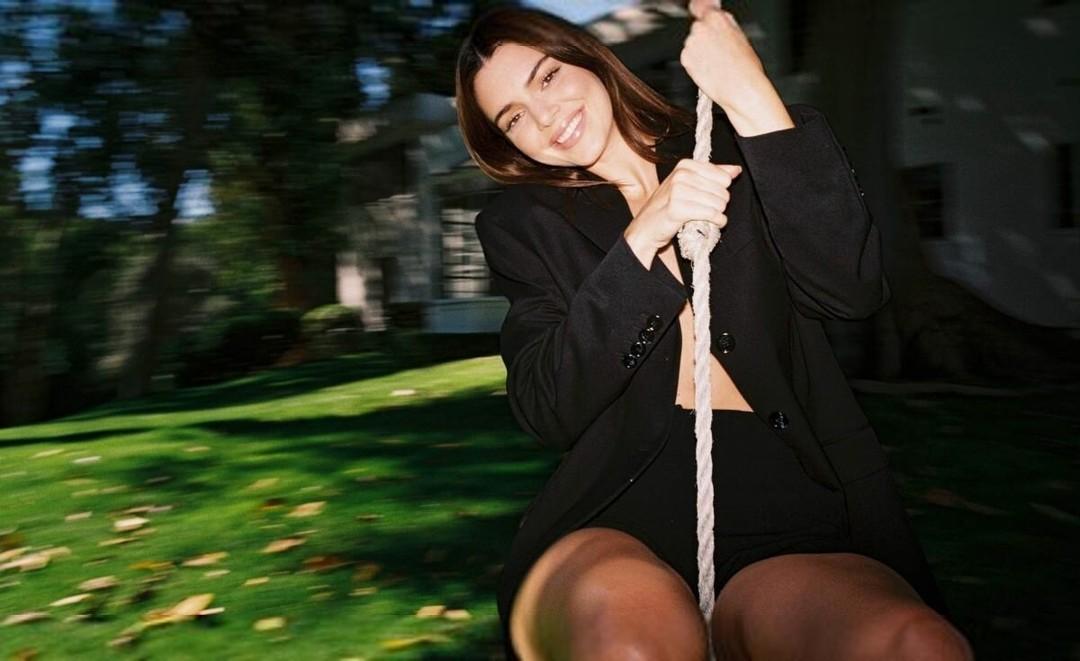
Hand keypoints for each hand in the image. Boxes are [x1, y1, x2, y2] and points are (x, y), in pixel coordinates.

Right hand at [624, 159, 742, 255]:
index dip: (721, 191)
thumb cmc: (667, 207)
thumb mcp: (688, 185)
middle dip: (719, 204)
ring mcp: (678, 191)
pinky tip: (712, 224)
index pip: (723, 177)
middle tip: (705, 210)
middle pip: (723, 191)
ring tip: (705, 217)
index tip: (709, 198)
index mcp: (685, 165)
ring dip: (717, 215)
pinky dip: (717, 222)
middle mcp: (681, 175)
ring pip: (719, 203)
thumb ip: (713, 175)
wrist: (645, 228)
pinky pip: (712, 215)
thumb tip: (736, 170)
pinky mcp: (678, 209)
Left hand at [680, 1, 767, 112]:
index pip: (699, 7)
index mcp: (717, 18)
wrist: (741, 89)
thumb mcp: (740, 36)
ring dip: (700, 52)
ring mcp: (691, 43)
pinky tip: (709, 70)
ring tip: (716, 63)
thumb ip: (725, 24)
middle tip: (718, 51)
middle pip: (697, 28)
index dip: (699, 11)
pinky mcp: (685, 59)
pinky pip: (688, 58)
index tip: (698, 12)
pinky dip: (695, 63)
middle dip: (704, 38)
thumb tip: (717, 18)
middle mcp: (701, 27)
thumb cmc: (746, 67)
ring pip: (692, 44)